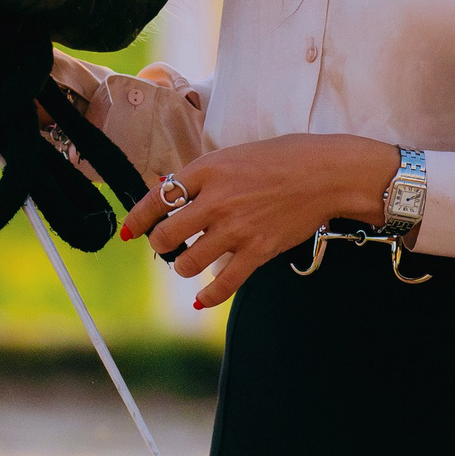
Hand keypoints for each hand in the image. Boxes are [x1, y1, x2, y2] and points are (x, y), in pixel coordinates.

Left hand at [118, 134, 399, 308]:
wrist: (325, 173)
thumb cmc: (282, 157)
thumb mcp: (233, 155)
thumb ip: (204, 176)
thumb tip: (173, 190)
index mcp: (206, 170)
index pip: (157, 197)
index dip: (138, 218)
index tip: (129, 230)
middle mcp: (215, 200)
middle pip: (166, 235)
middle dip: (161, 244)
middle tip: (168, 244)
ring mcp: (235, 228)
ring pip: (188, 262)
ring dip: (182, 266)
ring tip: (188, 262)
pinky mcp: (257, 251)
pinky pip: (223, 284)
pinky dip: (208, 296)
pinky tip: (200, 300)